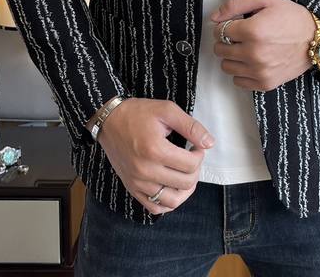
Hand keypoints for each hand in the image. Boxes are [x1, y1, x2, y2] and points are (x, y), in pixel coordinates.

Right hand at [94, 97, 214, 213]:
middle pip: (185, 183)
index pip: (191, 165)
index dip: (200, 155)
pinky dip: (168, 202)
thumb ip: (191, 126)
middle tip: (191, 156)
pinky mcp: (132, 188)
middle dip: (195, 170)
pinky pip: (155, 208)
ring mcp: (137, 182)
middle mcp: (145, 170)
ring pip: (172, 201)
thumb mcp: (167, 110)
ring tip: (185, 173)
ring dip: (185, 189)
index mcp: (155, 150)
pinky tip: (173, 186)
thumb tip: (209, 143)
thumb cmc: (138, 113)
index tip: (196, 146)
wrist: (109, 120)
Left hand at [209, 0, 315, 91]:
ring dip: (232, 57)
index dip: (225, 25)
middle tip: (240, 36)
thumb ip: (235, 4)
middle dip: (226, 41)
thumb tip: (214, 17)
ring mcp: (260, 71)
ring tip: (247, 48)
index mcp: (253, 31)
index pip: (219, 31)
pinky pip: (238, 81)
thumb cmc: (291, 17)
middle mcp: (254, 54)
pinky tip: (253, 61)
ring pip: (226, 67)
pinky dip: (242, 72)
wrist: (316, 38)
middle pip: (220, 50)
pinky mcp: (265, 83)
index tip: (234, 25)